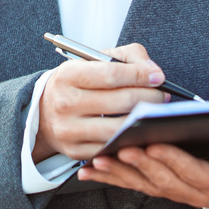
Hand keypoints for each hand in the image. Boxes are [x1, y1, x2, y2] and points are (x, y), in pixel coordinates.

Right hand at [33, 43, 169, 161]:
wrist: (46, 110)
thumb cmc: (79, 82)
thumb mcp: (94, 60)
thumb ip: (128, 57)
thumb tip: (154, 73)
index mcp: (68, 75)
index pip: (111, 74)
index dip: (139, 75)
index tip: (159, 77)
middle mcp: (65, 102)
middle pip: (119, 102)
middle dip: (149, 98)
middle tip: (163, 96)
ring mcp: (68, 130)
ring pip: (118, 128)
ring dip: (143, 121)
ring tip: (154, 113)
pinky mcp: (75, 151)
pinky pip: (111, 148)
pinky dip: (130, 140)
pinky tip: (140, 131)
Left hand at [77, 131, 208, 208]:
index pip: (191, 172)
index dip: (172, 160)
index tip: (154, 146)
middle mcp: (189, 191)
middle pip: (160, 178)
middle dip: (138, 164)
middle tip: (118, 147)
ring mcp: (172, 192)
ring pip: (141, 183)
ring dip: (117, 173)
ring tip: (96, 160)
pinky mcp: (158, 188)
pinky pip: (130, 184)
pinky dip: (108, 178)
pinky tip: (86, 171)